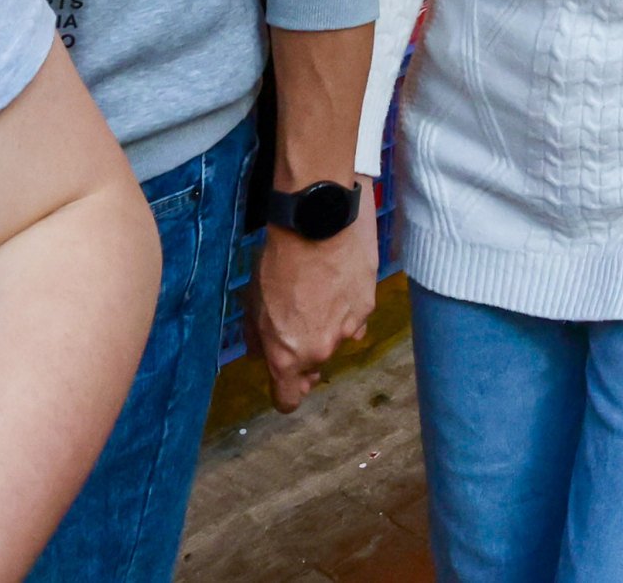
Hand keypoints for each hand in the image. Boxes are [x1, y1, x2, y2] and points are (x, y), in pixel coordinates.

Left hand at [248, 207, 378, 411]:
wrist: (317, 223)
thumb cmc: (277, 261)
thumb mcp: (253, 301)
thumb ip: (257, 336)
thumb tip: (260, 352)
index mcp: (287, 355)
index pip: (288, 399)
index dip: (284, 393)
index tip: (283, 382)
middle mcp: (321, 349)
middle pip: (314, 368)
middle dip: (306, 355)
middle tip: (299, 325)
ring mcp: (350, 329)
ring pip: (338, 340)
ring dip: (329, 327)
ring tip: (321, 294)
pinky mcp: (369, 305)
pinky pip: (356, 318)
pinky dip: (348, 308)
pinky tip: (339, 283)